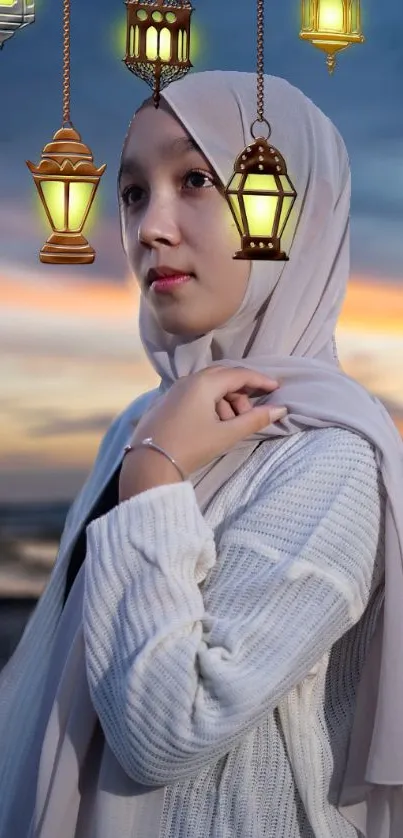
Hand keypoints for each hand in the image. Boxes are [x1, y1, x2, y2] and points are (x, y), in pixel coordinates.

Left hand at [126, 366, 286, 478]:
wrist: (149, 463)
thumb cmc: (191, 446)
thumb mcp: (226, 434)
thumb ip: (254, 420)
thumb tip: (280, 410)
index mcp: (204, 383)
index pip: (239, 374)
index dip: (260, 380)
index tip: (276, 387)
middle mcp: (188, 380)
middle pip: (224, 378)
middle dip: (241, 394)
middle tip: (250, 414)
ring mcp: (175, 390)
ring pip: (209, 388)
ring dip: (226, 403)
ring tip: (230, 426)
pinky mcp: (167, 403)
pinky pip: (196, 395)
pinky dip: (211, 406)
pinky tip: (213, 426)